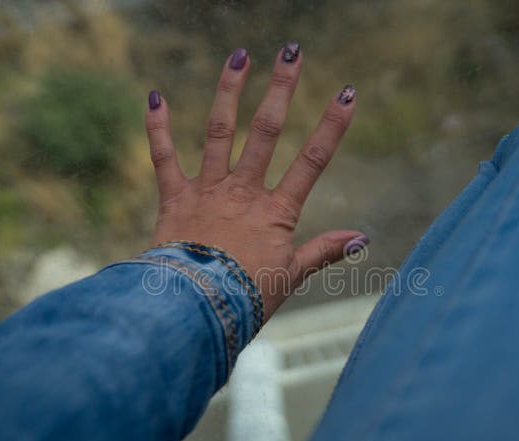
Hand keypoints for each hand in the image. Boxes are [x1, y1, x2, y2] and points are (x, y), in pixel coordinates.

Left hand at [144, 43, 366, 320]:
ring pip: (220, 132)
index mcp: (275, 212)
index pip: (312, 161)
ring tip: (238, 56)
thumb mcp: (291, 276)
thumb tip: (363, 238)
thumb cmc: (246, 298)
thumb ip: (324, 251)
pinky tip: (155, 96)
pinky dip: (158, 127)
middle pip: (266, 132)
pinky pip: (164, 157)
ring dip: (229, 91)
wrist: (195, 309)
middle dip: (281, 89)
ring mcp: (207, 191)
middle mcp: (242, 192)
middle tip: (291, 51)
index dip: (332, 126)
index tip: (347, 93)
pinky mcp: (174, 199)